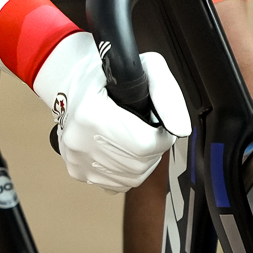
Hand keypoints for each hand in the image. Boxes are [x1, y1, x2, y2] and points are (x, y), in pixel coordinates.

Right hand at [31, 32, 190, 191]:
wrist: (72, 82)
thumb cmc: (107, 75)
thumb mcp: (146, 68)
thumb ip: (166, 95)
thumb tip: (180, 129)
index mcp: (92, 114)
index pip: (144, 144)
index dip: (163, 138)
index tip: (162, 128)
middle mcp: (80, 140)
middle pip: (138, 164)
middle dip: (154, 150)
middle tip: (150, 131)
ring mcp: (76, 158)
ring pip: (130, 178)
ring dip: (143, 162)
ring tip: (137, 139)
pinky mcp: (77, 170)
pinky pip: (116, 184)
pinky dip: (127, 172)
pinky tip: (123, 152)